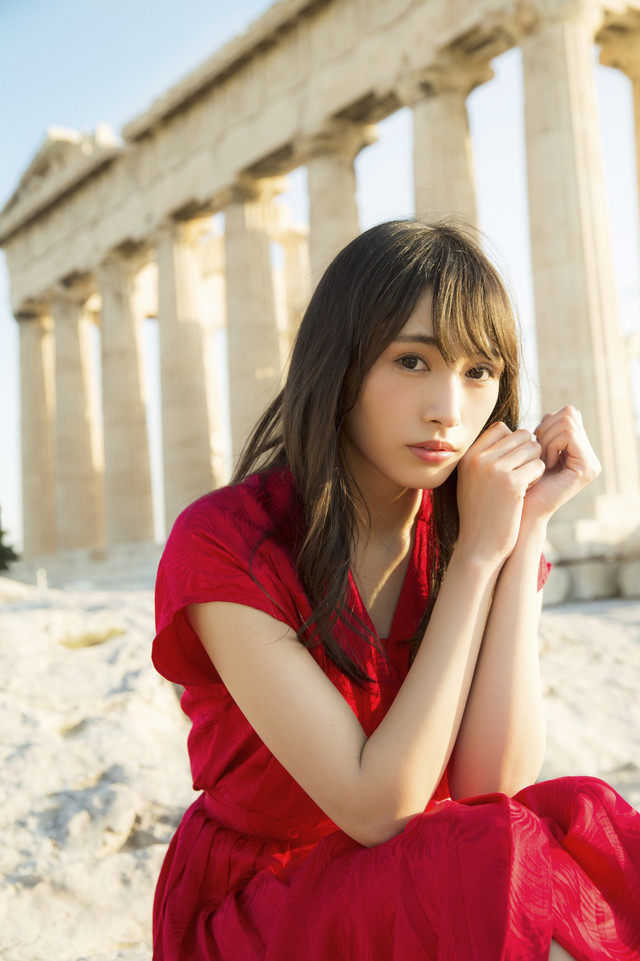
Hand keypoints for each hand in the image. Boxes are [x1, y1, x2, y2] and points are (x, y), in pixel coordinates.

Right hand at [456, 422, 544, 564]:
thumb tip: (512, 432)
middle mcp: (478, 458)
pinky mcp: (512, 483)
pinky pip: (538, 465)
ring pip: (532, 448)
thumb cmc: (480, 512)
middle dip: (527, 452)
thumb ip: (487, 455)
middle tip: (520, 474)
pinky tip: (525, 493)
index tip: (511, 463)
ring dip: (534, 465)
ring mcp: (494, 469)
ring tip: (522, 484)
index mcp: (468, 455)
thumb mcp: (473, 479)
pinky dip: (537, 478)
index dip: (513, 443)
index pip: (501, 428)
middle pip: (520, 434)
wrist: (479, 545)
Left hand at [522, 406, 600, 522]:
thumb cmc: (519, 481)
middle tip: (536, 454)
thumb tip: (552, 412)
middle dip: (546, 429)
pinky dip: (551, 445)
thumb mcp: (532, 451)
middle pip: (570, 413)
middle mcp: (589, 455)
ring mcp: (591, 462)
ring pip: (568, 422)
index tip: (534, 446)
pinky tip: (544, 465)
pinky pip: (569, 435)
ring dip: (546, 439)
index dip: (546, 423)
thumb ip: (547, 431)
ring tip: (540, 462)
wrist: (520, 510)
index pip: (568, 413)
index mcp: (579, 450)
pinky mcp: (588, 468)